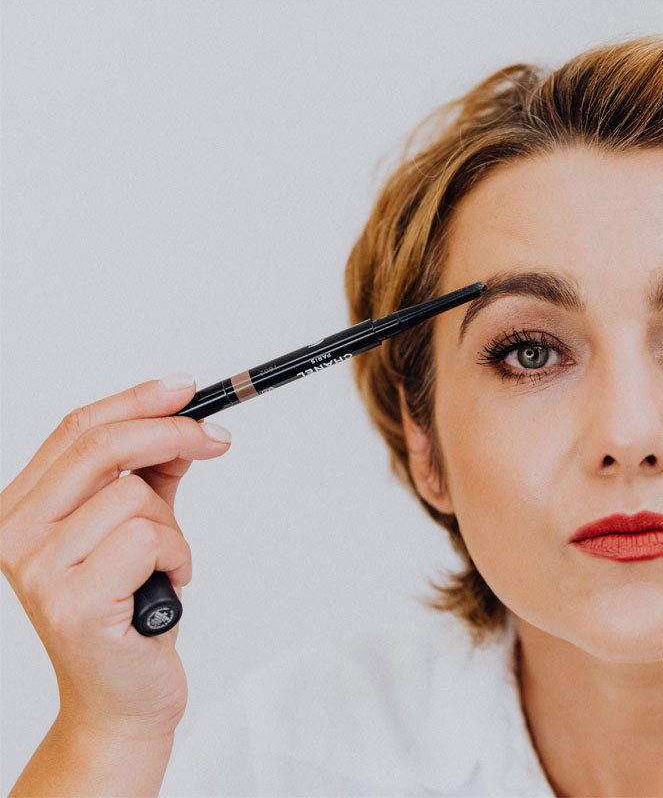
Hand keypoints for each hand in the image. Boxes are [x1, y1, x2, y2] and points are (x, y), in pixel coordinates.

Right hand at [0, 374, 230, 739]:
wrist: (121, 700)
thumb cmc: (128, 614)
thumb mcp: (137, 529)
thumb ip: (149, 476)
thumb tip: (182, 419)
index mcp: (20, 510)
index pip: (75, 430)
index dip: (137, 400)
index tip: (187, 387)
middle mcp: (15, 535)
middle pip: (100, 447)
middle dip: (172, 433)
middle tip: (217, 440)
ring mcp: (39, 570)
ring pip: (135, 496)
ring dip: (173, 529)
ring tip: (164, 567)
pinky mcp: (74, 603)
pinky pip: (149, 539)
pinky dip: (177, 557)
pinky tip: (165, 588)